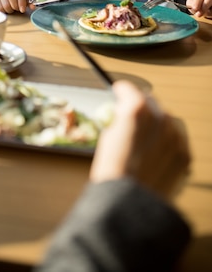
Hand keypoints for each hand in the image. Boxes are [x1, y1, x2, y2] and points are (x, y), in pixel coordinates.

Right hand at [0, 0, 34, 12]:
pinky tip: (7, 8)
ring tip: (13, 9)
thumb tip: (32, 7)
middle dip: (15, 5)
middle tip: (18, 9)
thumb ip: (31, 1)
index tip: (23, 10)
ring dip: (10, 9)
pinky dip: (3, 10)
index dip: (21, 1)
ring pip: (4, 2)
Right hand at [90, 80, 190, 200]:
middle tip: (131, 120)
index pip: (129, 89)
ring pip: (168, 120)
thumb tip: (123, 114)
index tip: (119, 94)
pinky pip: (178, 140)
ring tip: (144, 142)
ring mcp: (176, 136)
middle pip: (151, 102)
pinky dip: (168, 143)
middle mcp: (160, 117)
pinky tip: (155, 156)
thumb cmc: (112, 173)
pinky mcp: (185, 154)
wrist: (129, 205)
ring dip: (157, 125)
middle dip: (142, 108)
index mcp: (137, 109)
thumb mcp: (107, 136)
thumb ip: (119, 120)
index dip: (121, 92)